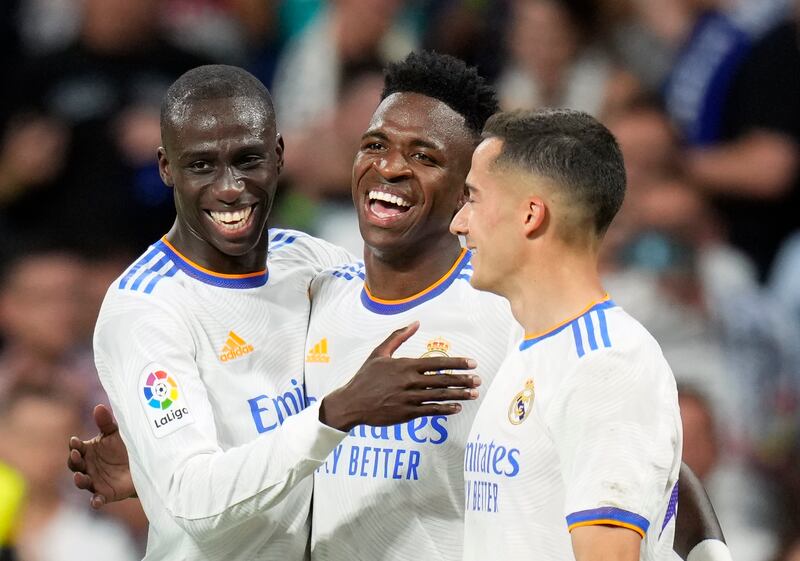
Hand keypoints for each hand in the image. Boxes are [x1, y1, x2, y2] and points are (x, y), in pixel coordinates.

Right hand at [67, 404, 135, 508]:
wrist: (142, 463)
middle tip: (76, 454)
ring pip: (83, 482)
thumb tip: (99, 407)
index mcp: (88, 451)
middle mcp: (88, 466)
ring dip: (79, 480)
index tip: (75, 441)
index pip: (76, 448)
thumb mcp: (116, 433)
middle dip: (74, 460)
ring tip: (79, 477)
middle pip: (75, 465)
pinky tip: (96, 501)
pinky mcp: (106, 493)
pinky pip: (98, 499)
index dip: (74, 445)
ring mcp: (96, 481)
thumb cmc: (125, 446)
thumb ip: (106, 422)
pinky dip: (96, 501)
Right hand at [320, 322, 480, 430]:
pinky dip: (445, 409)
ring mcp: (409, 398)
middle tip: (478, 380)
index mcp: (405, 365)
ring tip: (473, 394)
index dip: (457, 363)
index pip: (437, 363)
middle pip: (442, 380)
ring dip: (459, 395)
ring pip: (439, 396)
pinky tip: (457, 408)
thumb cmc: (365, 377)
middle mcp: (410, 382)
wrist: (351, 402)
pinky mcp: (407, 413)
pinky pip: (430, 410)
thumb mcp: (379, 353)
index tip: (472, 363)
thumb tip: (415, 323)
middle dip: (463, 380)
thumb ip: (398, 336)